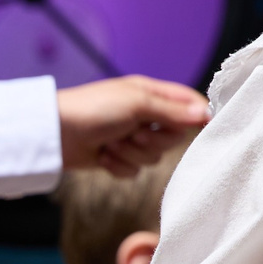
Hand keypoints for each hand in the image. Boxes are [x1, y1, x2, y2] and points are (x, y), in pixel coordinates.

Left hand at [57, 75, 209, 175]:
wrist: (55, 134)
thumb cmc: (94, 109)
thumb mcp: (137, 103)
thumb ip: (172, 110)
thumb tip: (205, 112)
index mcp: (152, 94)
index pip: (188, 102)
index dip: (199, 115)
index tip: (207, 126)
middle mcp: (145, 115)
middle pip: (174, 136)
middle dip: (154, 139)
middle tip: (135, 133)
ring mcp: (132, 138)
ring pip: (154, 156)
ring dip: (132, 153)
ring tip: (111, 143)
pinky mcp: (119, 158)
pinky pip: (134, 170)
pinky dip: (119, 165)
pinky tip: (103, 156)